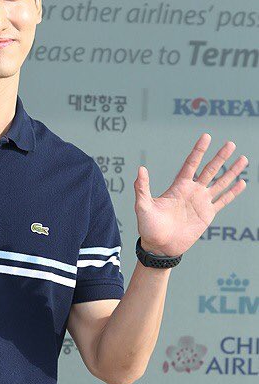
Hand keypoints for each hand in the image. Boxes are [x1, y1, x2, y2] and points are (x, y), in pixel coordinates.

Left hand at [134, 133, 247, 256]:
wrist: (159, 246)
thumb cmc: (148, 227)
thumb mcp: (143, 206)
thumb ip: (142, 188)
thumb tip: (140, 169)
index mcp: (178, 186)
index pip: (191, 164)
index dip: (198, 151)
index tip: (206, 136)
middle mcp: (192, 191)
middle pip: (209, 170)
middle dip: (220, 157)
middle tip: (231, 143)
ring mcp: (201, 202)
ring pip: (220, 182)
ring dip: (231, 171)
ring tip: (243, 159)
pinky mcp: (207, 215)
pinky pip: (223, 200)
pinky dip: (233, 192)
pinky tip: (242, 182)